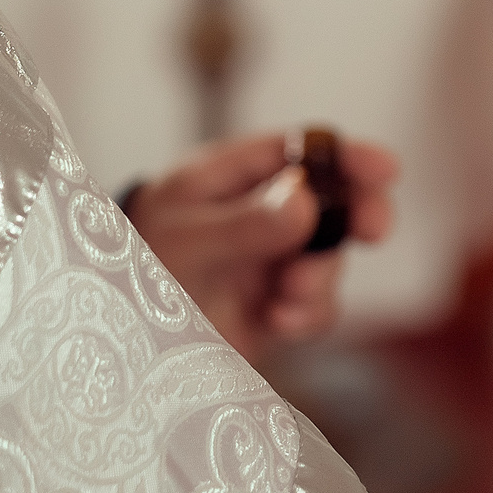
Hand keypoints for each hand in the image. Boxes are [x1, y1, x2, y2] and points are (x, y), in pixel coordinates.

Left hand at [128, 131, 399, 369]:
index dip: (349, 156)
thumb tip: (307, 200)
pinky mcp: (271, 309)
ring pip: (329, 259)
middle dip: (360, 215)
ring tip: (289, 297)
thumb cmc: (134, 267)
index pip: (304, 151)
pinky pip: (315, 307)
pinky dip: (309, 314)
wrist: (108, 341)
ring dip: (322, 276)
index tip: (385, 170)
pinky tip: (280, 322)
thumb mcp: (185, 241)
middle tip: (373, 231)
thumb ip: (246, 223)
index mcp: (235, 176)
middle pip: (336, 202)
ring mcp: (269, 262)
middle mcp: (261, 213)